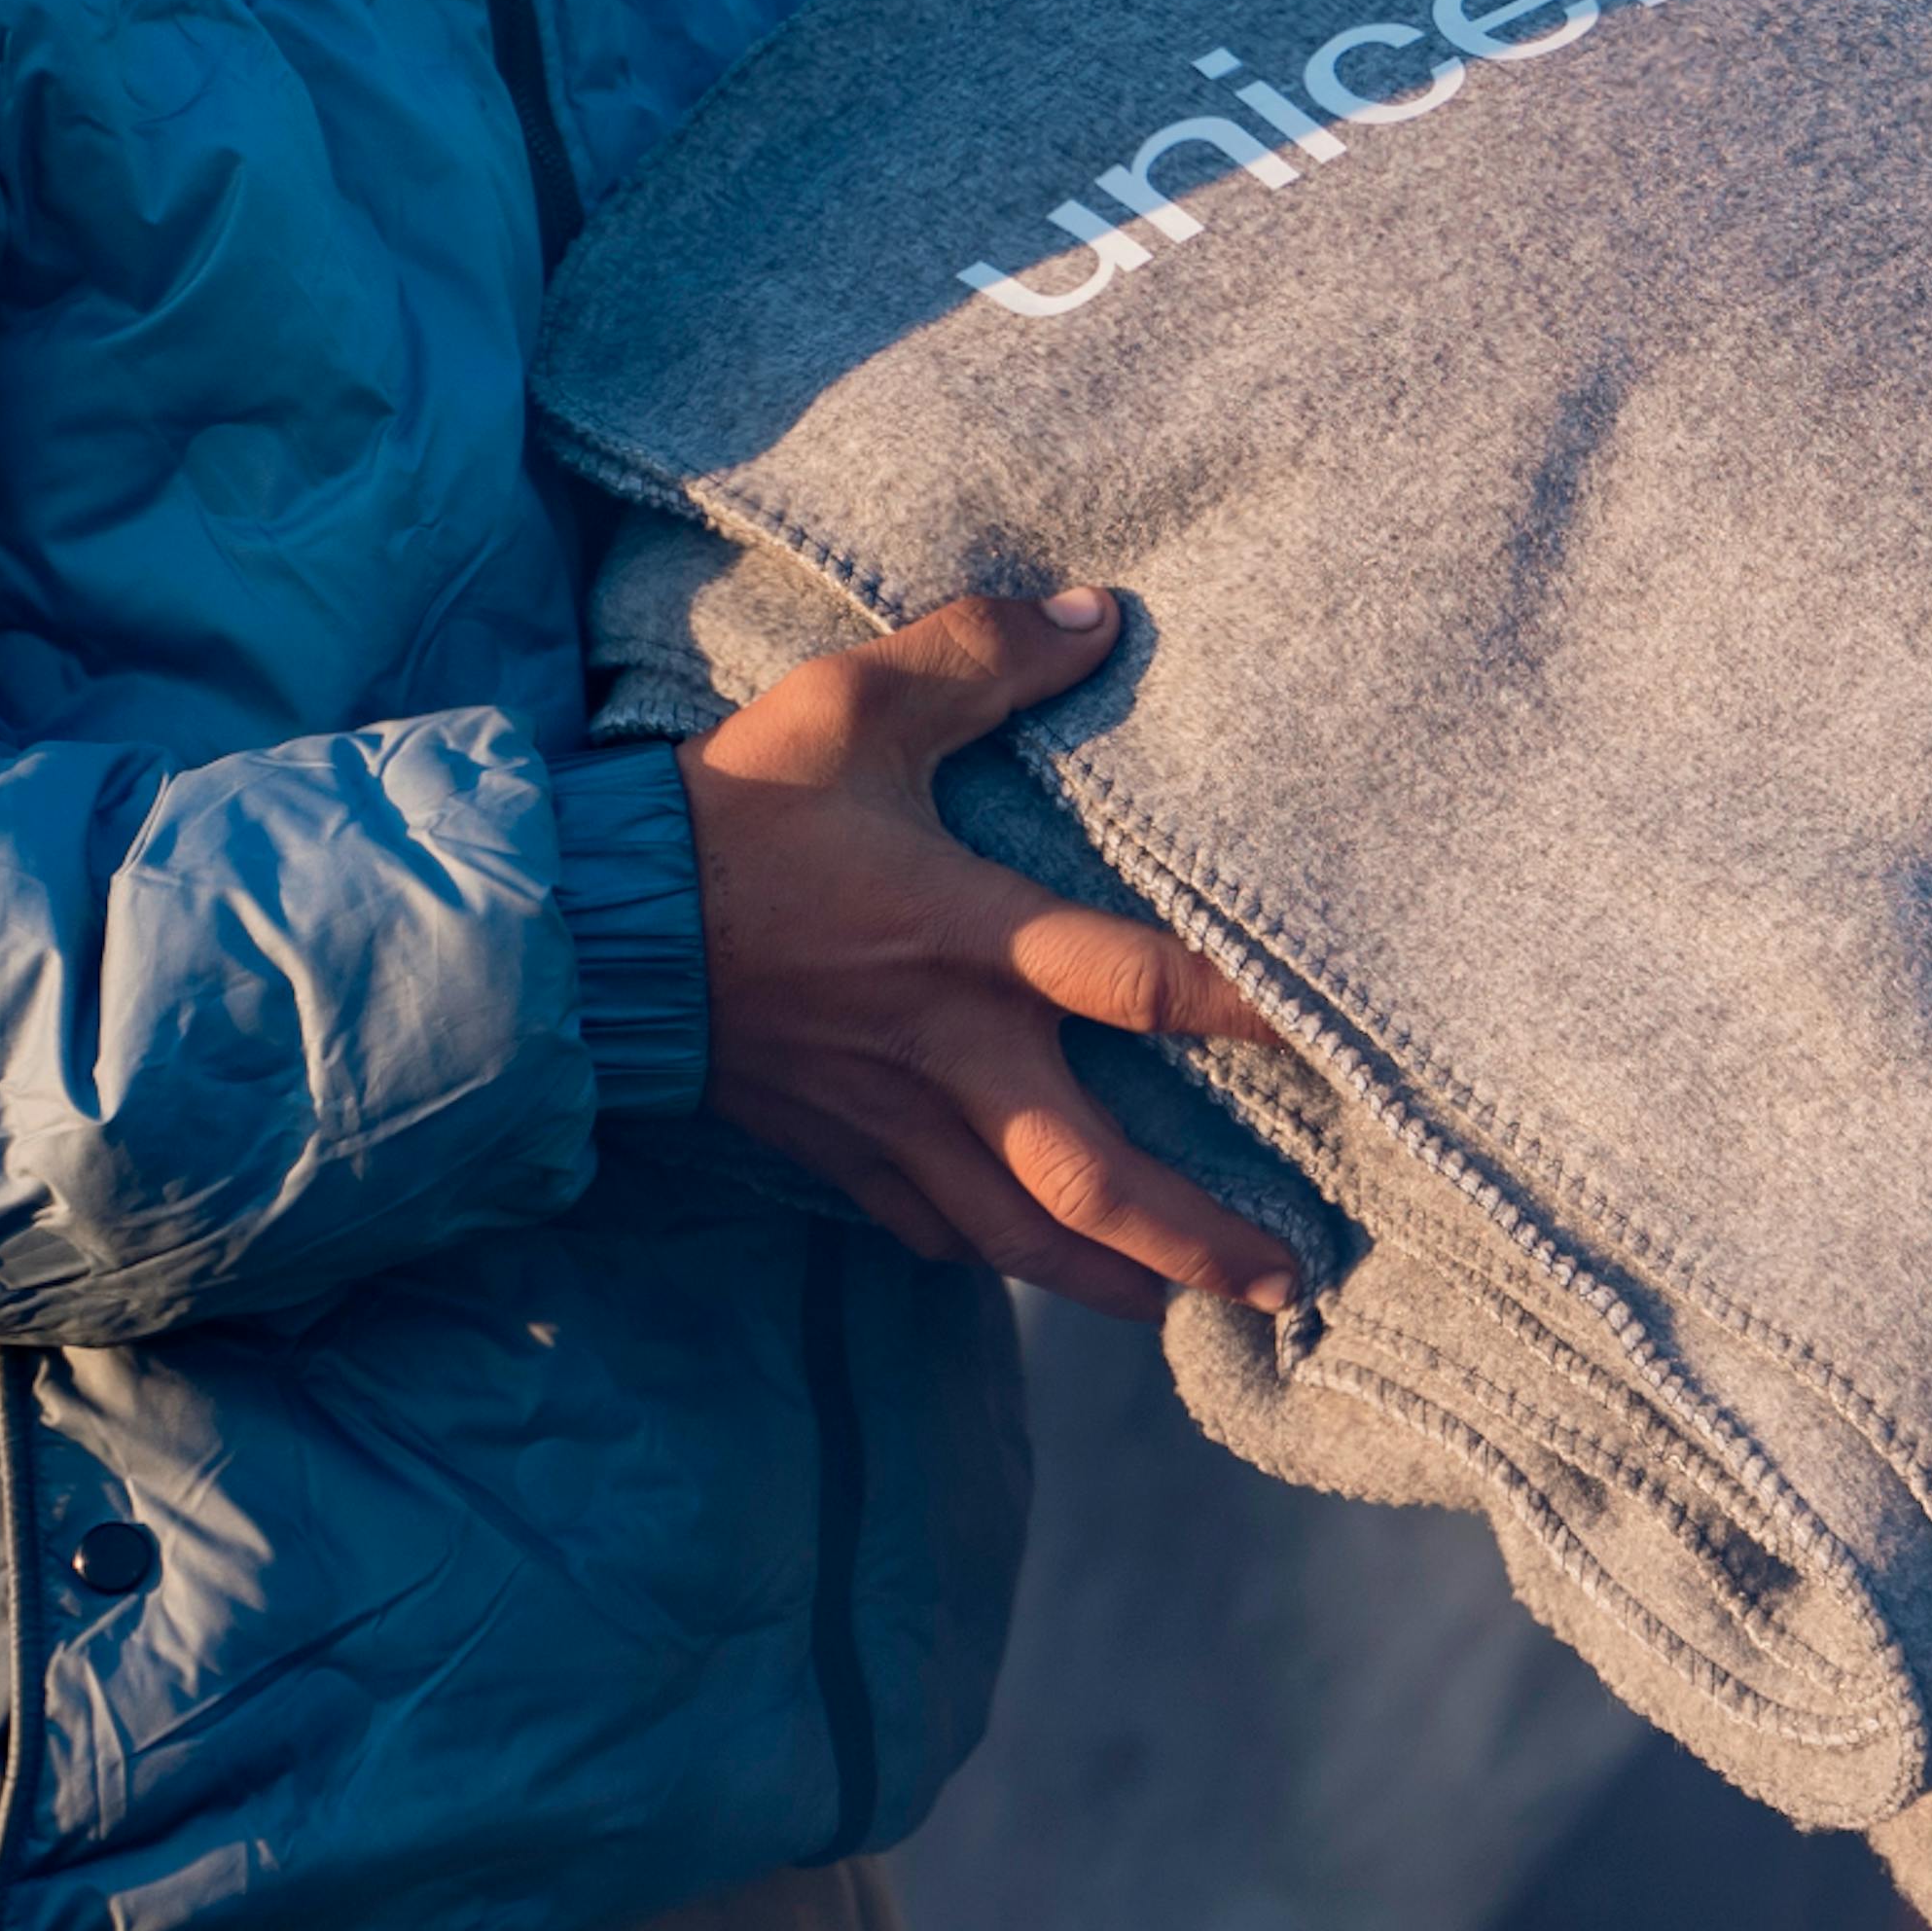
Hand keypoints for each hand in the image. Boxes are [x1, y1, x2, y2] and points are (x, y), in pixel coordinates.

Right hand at [688, 587, 1295, 1325]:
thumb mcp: (852, 703)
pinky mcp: (838, 1151)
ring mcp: (890, 1119)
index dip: (1248, 1014)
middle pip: (1092, 1176)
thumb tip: (1097, 611)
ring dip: (1113, 1284)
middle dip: (1193, 1240)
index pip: (1139, 983)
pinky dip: (999, 1260)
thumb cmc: (731, 809)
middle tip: (1288, 1284)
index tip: (1344, 1051)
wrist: (586, 929)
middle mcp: (948, 1052)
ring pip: (1021, 1234)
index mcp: (970, 939)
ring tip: (1194, 1318)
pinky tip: (1043, 1273)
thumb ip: (980, 654)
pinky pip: (933, 1229)